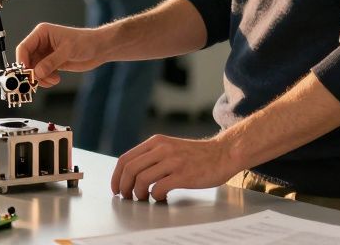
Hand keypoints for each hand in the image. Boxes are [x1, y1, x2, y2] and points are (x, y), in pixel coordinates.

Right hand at [15, 23, 105, 87]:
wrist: (99, 48)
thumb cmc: (86, 42)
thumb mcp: (68, 50)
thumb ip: (51, 62)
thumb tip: (37, 72)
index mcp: (42, 33)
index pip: (24, 48)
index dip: (22, 61)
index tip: (25, 74)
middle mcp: (41, 43)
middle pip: (27, 61)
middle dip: (32, 73)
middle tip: (39, 81)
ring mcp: (46, 54)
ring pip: (34, 70)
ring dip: (41, 78)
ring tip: (53, 80)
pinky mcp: (51, 63)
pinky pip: (42, 74)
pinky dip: (46, 80)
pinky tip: (56, 79)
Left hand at [110, 133, 242, 201]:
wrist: (223, 153)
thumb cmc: (196, 155)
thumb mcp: (170, 147)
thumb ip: (152, 156)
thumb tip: (131, 174)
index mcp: (156, 141)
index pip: (126, 158)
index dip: (116, 176)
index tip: (116, 188)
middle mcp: (162, 148)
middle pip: (130, 169)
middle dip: (124, 187)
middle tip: (127, 197)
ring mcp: (173, 161)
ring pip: (141, 179)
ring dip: (138, 193)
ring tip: (144, 198)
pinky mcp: (183, 174)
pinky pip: (159, 188)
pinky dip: (155, 197)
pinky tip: (161, 198)